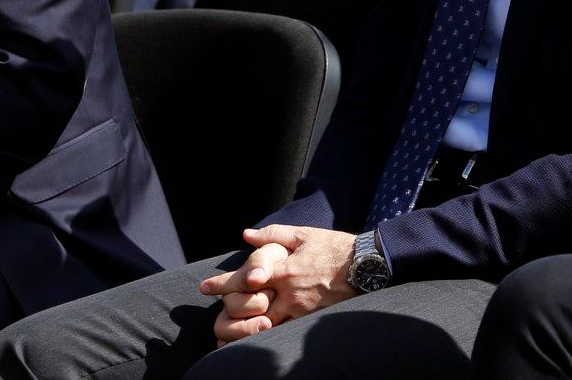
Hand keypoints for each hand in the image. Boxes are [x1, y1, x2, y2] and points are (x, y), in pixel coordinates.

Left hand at [200, 226, 357, 337]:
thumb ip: (273, 235)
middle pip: (251, 306)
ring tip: (228, 333)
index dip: (222, 284)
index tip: (204, 288)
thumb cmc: (335, 247)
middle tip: (216, 313)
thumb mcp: (303, 235)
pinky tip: (257, 337)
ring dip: (246, 327)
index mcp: (283, 269)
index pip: (245, 278)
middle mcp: (288, 292)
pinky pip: (285, 332)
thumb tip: (246, 235)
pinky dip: (268, 336)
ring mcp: (300, 310)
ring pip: (266, 324)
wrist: (366, 267)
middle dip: (230, 310)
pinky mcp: (311, 321)